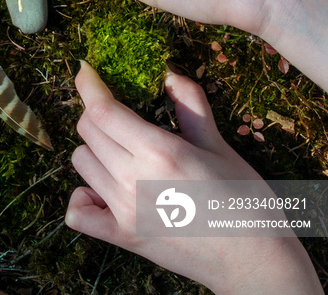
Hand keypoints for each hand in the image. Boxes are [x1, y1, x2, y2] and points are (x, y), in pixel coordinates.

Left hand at [65, 61, 322, 294]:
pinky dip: (84, 197)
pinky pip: (78, 214)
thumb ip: (190, 105)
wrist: (255, 262)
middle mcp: (133, 180)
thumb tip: (169, 73)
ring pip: (82, 163)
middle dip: (97, 112)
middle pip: (88, 131)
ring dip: (95, 149)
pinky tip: (103, 189)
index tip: (85, 70)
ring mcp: (124, 213)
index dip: (89, 85)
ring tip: (122, 150)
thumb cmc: (244, 199)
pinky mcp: (123, 239)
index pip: (102, 110)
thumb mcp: (220, 146)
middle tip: (120, 112)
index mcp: (159, 151)